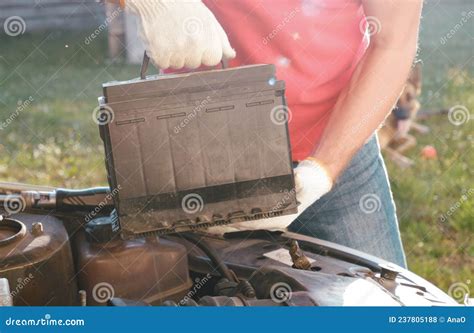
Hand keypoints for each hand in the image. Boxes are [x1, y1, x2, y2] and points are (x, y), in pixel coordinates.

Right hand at [124, 0, 235, 68]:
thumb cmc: (184, 6)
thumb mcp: (208, 18)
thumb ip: (221, 40)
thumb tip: (230, 55)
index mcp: (209, 38)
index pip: (212, 60)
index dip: (204, 51)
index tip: (197, 40)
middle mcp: (194, 46)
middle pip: (194, 63)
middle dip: (188, 53)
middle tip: (181, 34)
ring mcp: (176, 51)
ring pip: (178, 64)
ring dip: (174, 54)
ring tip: (170, 35)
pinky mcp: (159, 54)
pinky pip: (163, 64)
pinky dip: (160, 55)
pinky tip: (161, 39)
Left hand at [206, 158, 332, 233]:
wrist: (313, 182)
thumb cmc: (308, 181)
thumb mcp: (303, 179)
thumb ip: (298, 179)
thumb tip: (296, 178)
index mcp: (280, 217)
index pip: (254, 222)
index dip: (238, 222)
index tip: (223, 221)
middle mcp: (273, 221)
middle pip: (245, 226)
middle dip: (226, 225)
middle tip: (207, 224)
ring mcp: (269, 219)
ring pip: (243, 224)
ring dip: (227, 223)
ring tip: (208, 223)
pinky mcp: (265, 214)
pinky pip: (246, 219)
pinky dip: (234, 218)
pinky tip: (221, 217)